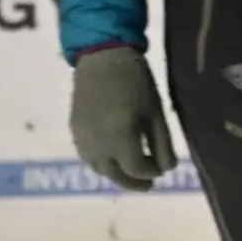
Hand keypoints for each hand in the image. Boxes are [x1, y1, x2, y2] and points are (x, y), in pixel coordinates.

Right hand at [68, 46, 177, 192]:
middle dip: (133, 182)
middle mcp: (96, 143)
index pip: (136, 169)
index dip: (151, 173)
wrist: (101, 57)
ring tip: (132, 172)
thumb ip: (162, 145)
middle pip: (114, 175)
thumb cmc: (135, 82)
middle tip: (150, 184)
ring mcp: (82, 136)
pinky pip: (86, 156)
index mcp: (119, 138)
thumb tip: (167, 170)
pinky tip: (114, 157)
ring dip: (116, 174)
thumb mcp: (156, 114)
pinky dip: (101, 163)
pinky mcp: (74, 128)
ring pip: (98, 168)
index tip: (162, 168)